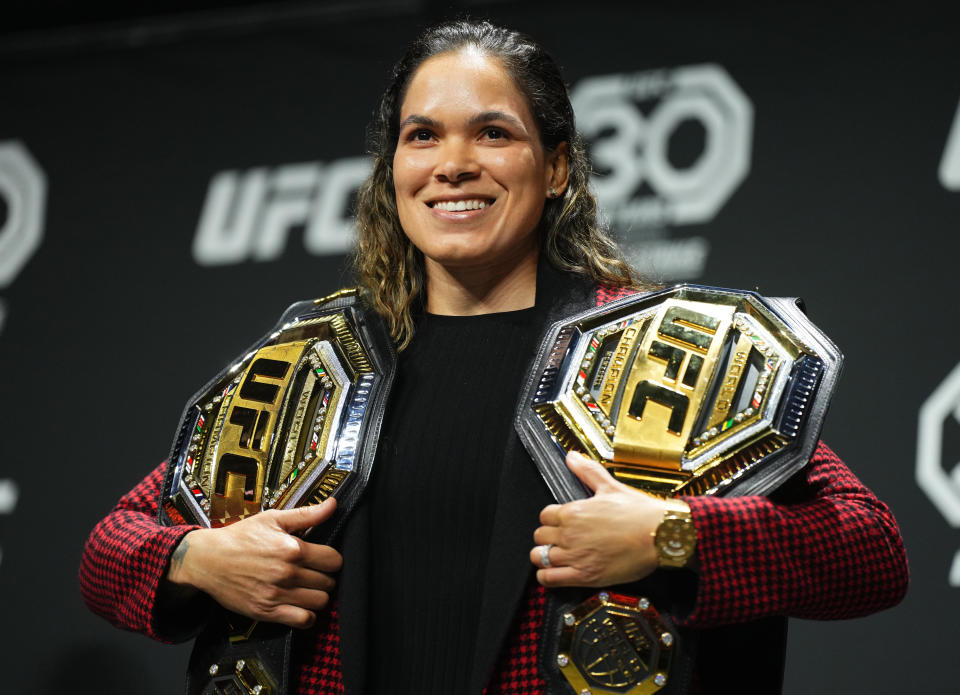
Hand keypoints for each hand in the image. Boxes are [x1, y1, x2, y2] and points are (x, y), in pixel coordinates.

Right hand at [166, 498, 341, 628]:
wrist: (207, 559)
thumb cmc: (240, 537)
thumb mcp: (273, 519)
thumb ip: (307, 514)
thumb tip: (333, 504)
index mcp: (292, 548)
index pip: (334, 560)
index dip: (332, 560)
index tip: (324, 560)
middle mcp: (287, 572)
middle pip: (329, 582)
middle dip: (325, 578)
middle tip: (315, 574)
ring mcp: (276, 593)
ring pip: (320, 602)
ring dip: (318, 596)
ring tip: (309, 589)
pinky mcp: (266, 611)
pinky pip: (302, 620)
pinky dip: (307, 616)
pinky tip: (301, 606)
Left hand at [530, 452, 671, 587]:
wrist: (661, 535)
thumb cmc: (640, 513)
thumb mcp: (610, 486)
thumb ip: (587, 471)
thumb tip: (572, 457)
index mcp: (573, 512)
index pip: (544, 515)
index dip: (551, 519)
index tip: (560, 522)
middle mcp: (570, 534)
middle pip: (540, 535)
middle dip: (548, 536)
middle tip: (560, 538)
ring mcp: (576, 556)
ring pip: (540, 557)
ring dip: (544, 556)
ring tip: (556, 555)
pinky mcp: (585, 576)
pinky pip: (550, 578)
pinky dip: (546, 576)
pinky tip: (553, 572)